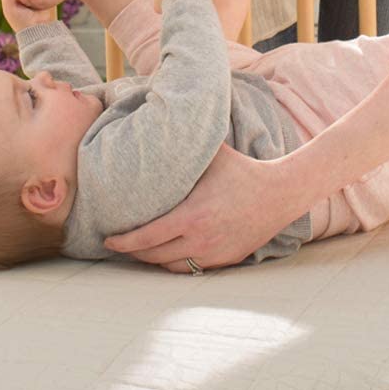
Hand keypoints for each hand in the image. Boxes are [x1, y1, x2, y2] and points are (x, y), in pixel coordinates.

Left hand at [103, 144, 298, 272]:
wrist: (279, 194)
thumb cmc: (243, 170)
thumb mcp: (212, 153)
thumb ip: (185, 142)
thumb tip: (160, 121)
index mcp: (191, 216)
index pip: (146, 238)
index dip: (123, 242)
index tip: (108, 239)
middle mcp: (200, 240)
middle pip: (153, 256)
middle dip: (133, 252)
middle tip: (119, 243)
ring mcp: (214, 253)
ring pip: (171, 267)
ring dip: (153, 260)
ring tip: (141, 249)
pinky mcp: (225, 260)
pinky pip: (191, 268)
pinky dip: (176, 262)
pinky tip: (169, 251)